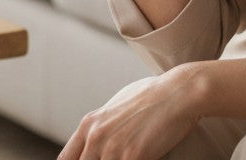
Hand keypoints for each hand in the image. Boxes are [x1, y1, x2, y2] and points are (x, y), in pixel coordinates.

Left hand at [59, 68, 205, 159]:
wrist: (178, 93)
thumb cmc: (153, 96)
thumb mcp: (116, 107)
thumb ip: (101, 125)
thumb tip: (95, 140)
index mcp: (89, 124)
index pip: (67, 159)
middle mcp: (95, 137)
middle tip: (118, 158)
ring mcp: (112, 149)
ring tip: (132, 157)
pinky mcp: (132, 157)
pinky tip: (146, 158)